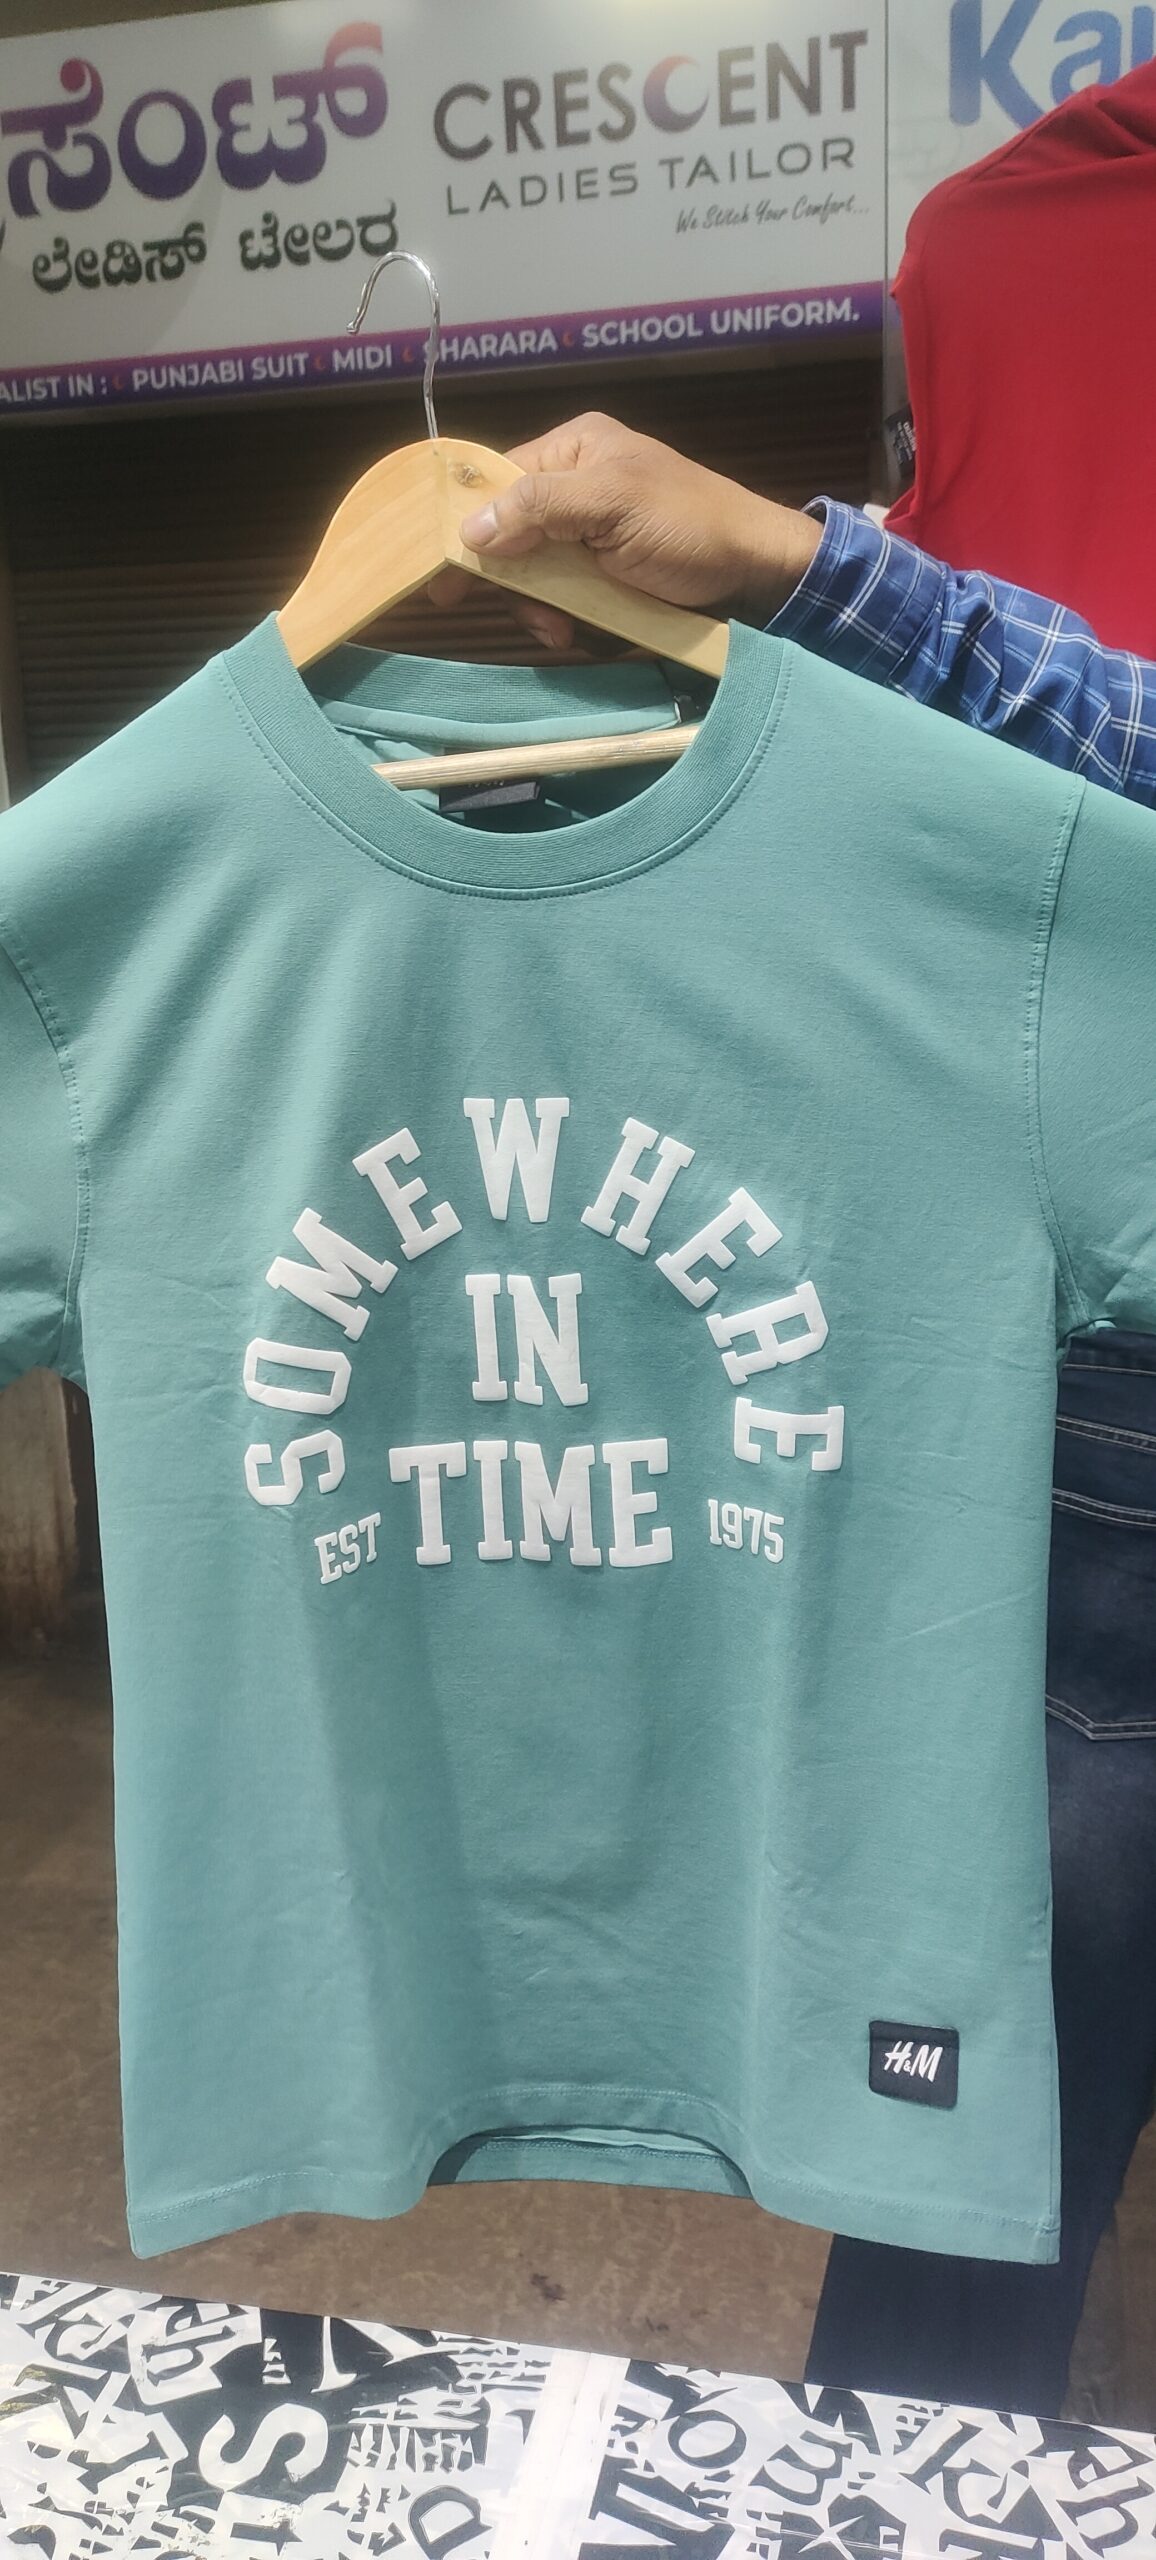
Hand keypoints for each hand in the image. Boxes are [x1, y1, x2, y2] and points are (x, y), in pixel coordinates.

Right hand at [427, 411, 821, 649]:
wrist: (757, 569)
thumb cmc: (691, 526)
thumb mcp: (612, 506)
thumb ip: (540, 508)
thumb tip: (470, 527)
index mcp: (574, 450)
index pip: (498, 482)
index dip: (468, 527)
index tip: (445, 577)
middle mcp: (577, 484)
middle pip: (511, 534)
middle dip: (518, 583)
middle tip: (541, 621)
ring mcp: (592, 530)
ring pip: (535, 573)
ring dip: (544, 609)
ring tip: (568, 632)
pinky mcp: (607, 570)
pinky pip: (566, 595)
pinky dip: (569, 618)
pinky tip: (584, 633)